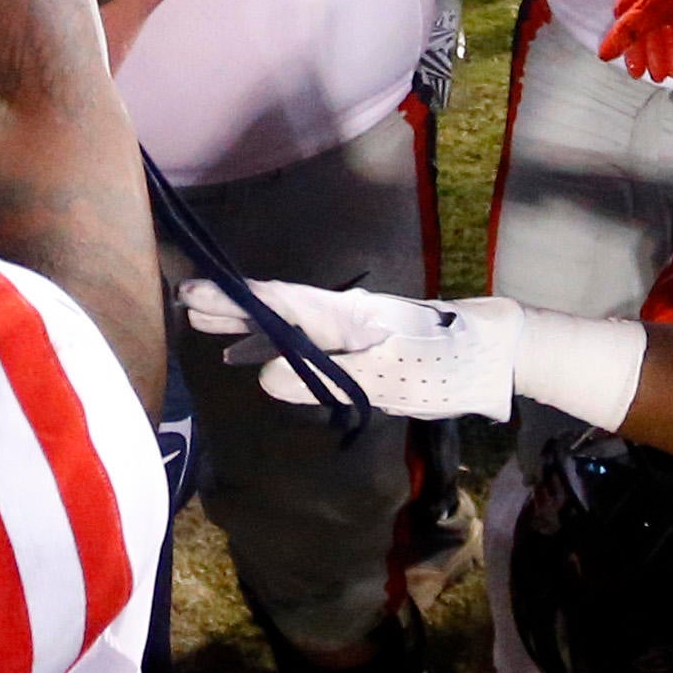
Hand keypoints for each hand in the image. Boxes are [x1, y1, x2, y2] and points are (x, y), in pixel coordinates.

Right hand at [178, 278, 524, 418]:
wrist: (490, 355)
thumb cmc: (442, 365)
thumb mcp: (386, 378)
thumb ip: (324, 379)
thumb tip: (264, 376)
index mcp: (345, 315)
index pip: (278, 303)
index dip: (233, 301)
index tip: (191, 294)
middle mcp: (343, 314)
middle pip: (276, 307)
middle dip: (230, 306)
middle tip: (182, 303)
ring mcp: (353, 328)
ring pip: (289, 323)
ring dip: (248, 324)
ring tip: (205, 326)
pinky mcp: (363, 344)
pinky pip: (306, 339)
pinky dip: (274, 343)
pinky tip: (257, 361)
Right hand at [601, 0, 672, 83]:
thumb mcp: (654, 4)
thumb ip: (630, 29)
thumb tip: (606, 50)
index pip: (626, 13)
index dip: (628, 40)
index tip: (632, 63)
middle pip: (649, 21)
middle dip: (652, 50)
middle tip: (653, 72)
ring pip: (669, 22)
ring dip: (669, 48)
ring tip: (672, 70)